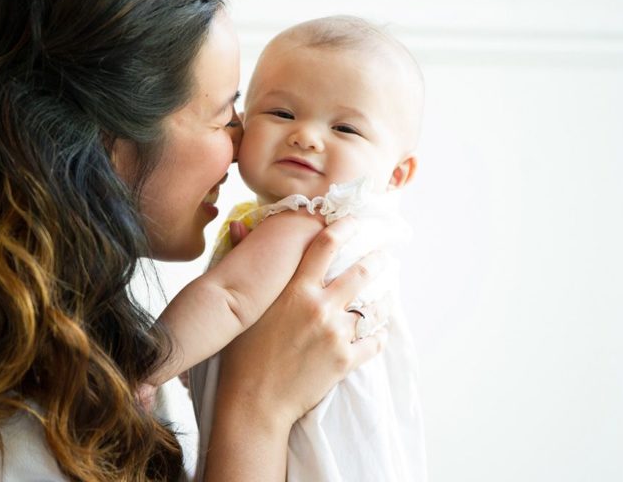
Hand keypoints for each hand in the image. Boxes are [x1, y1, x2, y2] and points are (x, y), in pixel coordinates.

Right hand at [216, 216, 386, 427]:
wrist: (254, 401)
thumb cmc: (242, 353)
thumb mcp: (242, 305)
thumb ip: (243, 263)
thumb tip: (237, 226)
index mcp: (295, 290)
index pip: (326, 246)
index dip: (345, 228)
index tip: (356, 222)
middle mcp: (319, 307)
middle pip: (362, 272)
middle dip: (378, 260)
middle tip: (384, 256)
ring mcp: (335, 334)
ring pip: (373, 308)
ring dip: (382, 301)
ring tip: (385, 296)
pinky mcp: (345, 361)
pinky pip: (375, 342)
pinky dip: (379, 335)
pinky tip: (379, 331)